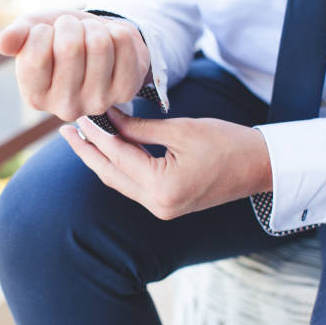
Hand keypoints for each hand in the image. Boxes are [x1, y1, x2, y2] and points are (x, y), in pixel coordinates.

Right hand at [0, 9, 150, 120]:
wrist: (98, 42)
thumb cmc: (58, 39)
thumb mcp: (32, 33)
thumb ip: (15, 37)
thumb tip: (2, 43)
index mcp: (35, 97)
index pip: (36, 57)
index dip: (41, 32)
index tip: (45, 33)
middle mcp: (65, 108)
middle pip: (70, 48)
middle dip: (69, 25)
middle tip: (70, 31)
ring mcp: (98, 102)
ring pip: (99, 43)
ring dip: (93, 27)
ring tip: (89, 34)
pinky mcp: (125, 90)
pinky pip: (122, 43)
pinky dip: (116, 31)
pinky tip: (110, 42)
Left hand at [59, 106, 272, 219]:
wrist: (260, 167)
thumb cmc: (228, 143)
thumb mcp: (181, 130)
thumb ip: (140, 128)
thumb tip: (110, 119)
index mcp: (163, 187)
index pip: (118, 156)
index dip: (96, 134)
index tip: (81, 115)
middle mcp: (158, 205)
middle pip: (110, 174)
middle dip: (86, 152)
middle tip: (65, 131)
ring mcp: (162, 209)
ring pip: (118, 182)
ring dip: (99, 160)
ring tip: (80, 139)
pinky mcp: (166, 205)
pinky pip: (132, 186)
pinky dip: (117, 168)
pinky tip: (106, 152)